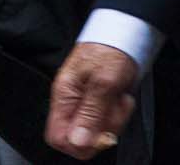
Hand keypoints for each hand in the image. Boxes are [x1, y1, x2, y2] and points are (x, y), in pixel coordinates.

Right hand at [45, 42, 138, 157]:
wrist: (122, 36)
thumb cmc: (110, 51)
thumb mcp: (103, 82)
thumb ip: (90, 113)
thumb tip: (77, 142)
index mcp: (64, 96)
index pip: (58, 137)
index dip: (79, 143)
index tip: (100, 133)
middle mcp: (70, 103)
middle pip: (80, 139)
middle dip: (102, 131)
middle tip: (113, 110)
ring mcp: (84, 104)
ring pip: (96, 133)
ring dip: (114, 120)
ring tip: (119, 99)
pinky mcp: (97, 103)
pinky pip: (106, 123)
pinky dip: (118, 115)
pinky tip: (120, 99)